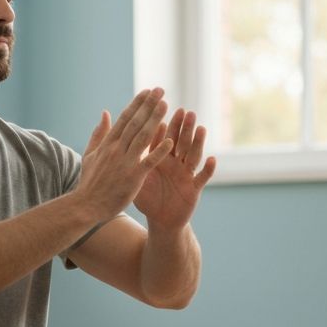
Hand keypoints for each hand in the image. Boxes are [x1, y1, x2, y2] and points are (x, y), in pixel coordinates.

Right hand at [77, 89, 174, 219]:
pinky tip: (170, 141)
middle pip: (135, 123)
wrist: (86, 206)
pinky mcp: (133, 177)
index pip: (125, 119)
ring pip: (143, 137)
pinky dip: (159, 151)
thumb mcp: (89, 154)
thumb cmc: (89, 182)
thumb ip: (99, 134)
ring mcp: (125, 163)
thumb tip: (105, 113)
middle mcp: (116, 150)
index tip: (147, 92)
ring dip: (155, 120)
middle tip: (160, 90)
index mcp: (107, 144)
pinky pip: (148, 162)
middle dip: (148, 105)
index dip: (137, 104)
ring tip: (165, 105)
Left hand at [133, 108, 215, 231]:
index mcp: (159, 159)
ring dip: (197, 142)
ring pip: (193, 155)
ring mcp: (186, 175)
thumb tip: (114, 140)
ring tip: (201, 128)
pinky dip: (208, 169)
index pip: (160, 138)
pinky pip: (202, 178)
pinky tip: (211, 158)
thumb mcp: (135, 178)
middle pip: (179, 142)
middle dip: (182, 127)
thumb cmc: (148, 199)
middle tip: (185, 112)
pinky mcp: (194, 189)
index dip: (162, 123)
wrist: (161, 220)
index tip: (162, 106)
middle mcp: (175, 163)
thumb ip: (128, 158)